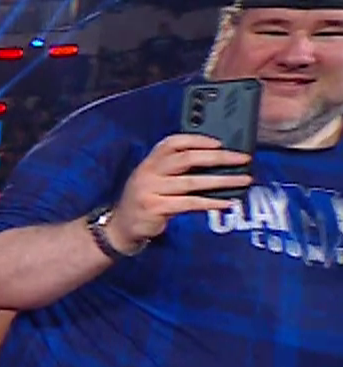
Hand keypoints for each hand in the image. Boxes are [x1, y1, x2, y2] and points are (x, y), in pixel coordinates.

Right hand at [110, 133, 252, 247]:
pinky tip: (227, 202)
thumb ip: (174, 169)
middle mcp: (149, 172)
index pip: (173, 142)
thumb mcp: (153, 179)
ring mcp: (151, 190)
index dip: (198, 140)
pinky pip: (190, 203)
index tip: (221, 143)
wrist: (121, 226)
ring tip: (244, 180)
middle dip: (218, 157)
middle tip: (242, 159)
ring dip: (222, 181)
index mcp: (150, 161)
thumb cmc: (144, 200)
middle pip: (187, 159)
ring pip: (192, 182)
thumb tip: (213, 162)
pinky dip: (211, 202)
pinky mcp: (156, 208)